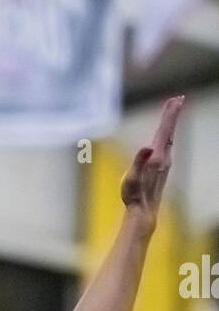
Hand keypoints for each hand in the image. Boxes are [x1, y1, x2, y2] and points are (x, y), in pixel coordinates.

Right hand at [120, 96, 184, 226]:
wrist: (144, 212)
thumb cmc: (134, 195)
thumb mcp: (131, 178)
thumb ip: (138, 161)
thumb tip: (147, 147)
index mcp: (157, 156)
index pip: (165, 130)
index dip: (170, 114)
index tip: (176, 100)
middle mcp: (164, 158)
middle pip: (170, 131)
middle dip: (173, 114)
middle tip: (178, 99)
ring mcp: (165, 163)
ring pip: (170, 138)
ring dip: (172, 124)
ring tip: (173, 111)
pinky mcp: (162, 168)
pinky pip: (168, 145)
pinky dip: (169, 134)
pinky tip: (167, 135)